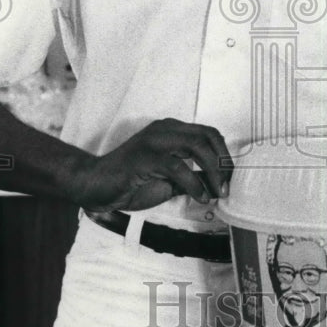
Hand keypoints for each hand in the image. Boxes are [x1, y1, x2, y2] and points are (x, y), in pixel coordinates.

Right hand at [75, 118, 232, 212]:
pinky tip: (199, 196)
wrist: (96, 186)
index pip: (209, 134)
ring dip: (213, 171)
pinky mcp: (145, 156)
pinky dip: (194, 184)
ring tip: (217, 192)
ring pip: (197, 145)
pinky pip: (178, 166)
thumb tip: (216, 186)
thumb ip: (191, 179)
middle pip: (208, 136)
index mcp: (171, 130)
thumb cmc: (129, 183)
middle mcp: (165, 129)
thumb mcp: (168, 182)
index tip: (229, 178)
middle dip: (223, 162)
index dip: (224, 155)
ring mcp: (154, 140)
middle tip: (226, 186)